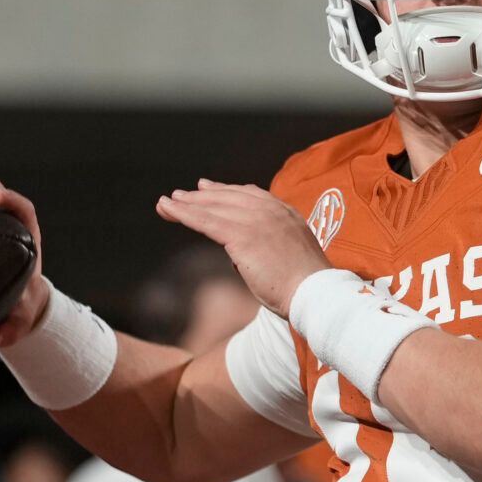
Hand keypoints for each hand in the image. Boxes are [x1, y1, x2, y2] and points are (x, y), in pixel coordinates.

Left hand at [155, 180, 330, 317]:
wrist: (315, 294)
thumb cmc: (306, 288)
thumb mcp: (293, 258)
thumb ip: (273, 248)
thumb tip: (249, 255)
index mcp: (287, 214)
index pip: (251, 195)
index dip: (226, 191)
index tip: (208, 188)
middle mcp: (271, 211)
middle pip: (228, 197)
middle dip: (201, 196)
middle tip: (180, 195)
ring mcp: (257, 221)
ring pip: (213, 207)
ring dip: (186, 204)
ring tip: (166, 203)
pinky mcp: (242, 235)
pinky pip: (205, 221)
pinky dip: (183, 214)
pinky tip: (168, 210)